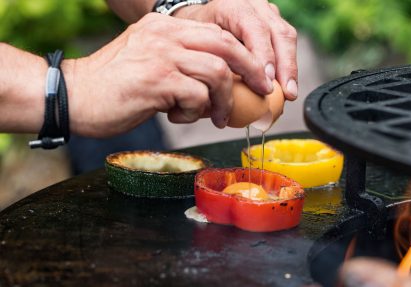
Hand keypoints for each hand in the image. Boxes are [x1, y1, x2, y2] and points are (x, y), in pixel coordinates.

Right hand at [66, 13, 270, 136]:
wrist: (74, 96)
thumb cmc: (114, 86)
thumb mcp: (150, 62)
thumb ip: (182, 64)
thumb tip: (220, 82)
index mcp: (165, 26)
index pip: (217, 32)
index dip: (243, 54)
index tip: (256, 75)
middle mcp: (165, 34)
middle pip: (226, 44)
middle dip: (252, 70)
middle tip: (262, 91)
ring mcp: (162, 54)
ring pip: (217, 72)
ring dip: (223, 100)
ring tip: (214, 116)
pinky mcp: (157, 80)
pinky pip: (198, 96)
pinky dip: (197, 112)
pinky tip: (178, 116)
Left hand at [174, 0, 298, 99]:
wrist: (199, 21)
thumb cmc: (198, 36)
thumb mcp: (200, 46)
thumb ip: (215, 63)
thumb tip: (228, 98)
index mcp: (232, 6)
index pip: (254, 29)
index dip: (263, 57)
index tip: (266, 83)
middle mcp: (253, 5)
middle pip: (277, 33)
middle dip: (284, 66)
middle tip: (285, 93)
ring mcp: (267, 11)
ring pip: (286, 37)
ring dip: (290, 68)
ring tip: (289, 94)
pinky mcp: (275, 21)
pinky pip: (287, 43)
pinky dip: (287, 66)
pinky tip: (286, 87)